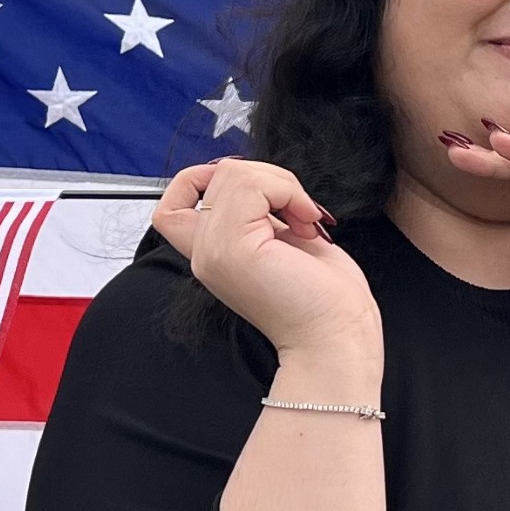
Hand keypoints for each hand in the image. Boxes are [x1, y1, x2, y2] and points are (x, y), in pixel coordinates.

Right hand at [150, 158, 382, 360]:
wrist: (337, 337)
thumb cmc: (324, 299)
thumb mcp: (281, 239)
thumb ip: (259, 212)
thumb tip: (261, 177)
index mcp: (214, 255)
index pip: (172, 205)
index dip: (206, 180)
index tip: (255, 193)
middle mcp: (205, 254)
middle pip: (213, 175)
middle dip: (266, 176)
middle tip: (296, 210)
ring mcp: (214, 251)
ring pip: (233, 173)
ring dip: (281, 184)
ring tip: (302, 219)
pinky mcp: (233, 248)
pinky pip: (251, 184)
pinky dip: (286, 190)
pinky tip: (304, 222)